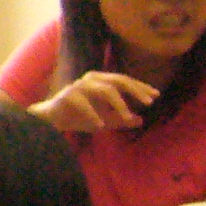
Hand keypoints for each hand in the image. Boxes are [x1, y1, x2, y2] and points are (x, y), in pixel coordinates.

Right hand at [36, 71, 155, 134]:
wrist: (49, 121)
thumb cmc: (78, 117)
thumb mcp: (104, 120)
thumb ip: (120, 119)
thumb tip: (140, 120)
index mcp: (100, 80)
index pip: (124, 80)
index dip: (141, 87)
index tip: (156, 96)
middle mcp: (91, 79)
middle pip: (118, 81)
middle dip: (135, 91)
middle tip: (149, 103)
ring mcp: (79, 86)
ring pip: (105, 90)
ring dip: (118, 104)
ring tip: (126, 118)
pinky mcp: (68, 96)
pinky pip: (84, 104)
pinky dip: (93, 115)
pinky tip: (100, 126)